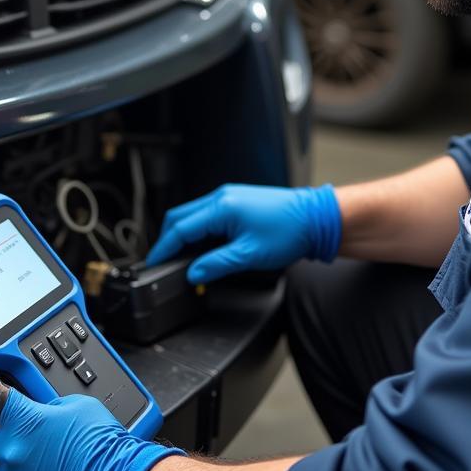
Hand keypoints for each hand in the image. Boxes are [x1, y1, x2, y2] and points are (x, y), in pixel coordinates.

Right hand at [146, 183, 340, 283]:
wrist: (317, 217)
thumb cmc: (290, 231)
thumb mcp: (249, 254)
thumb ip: (217, 264)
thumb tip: (194, 273)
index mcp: (221, 207)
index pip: (180, 228)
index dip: (164, 248)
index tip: (153, 263)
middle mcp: (221, 196)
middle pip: (180, 217)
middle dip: (167, 239)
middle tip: (161, 261)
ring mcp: (230, 196)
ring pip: (193, 215)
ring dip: (183, 234)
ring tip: (180, 258)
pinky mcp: (238, 201)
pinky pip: (208, 214)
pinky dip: (198, 230)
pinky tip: (202, 246)